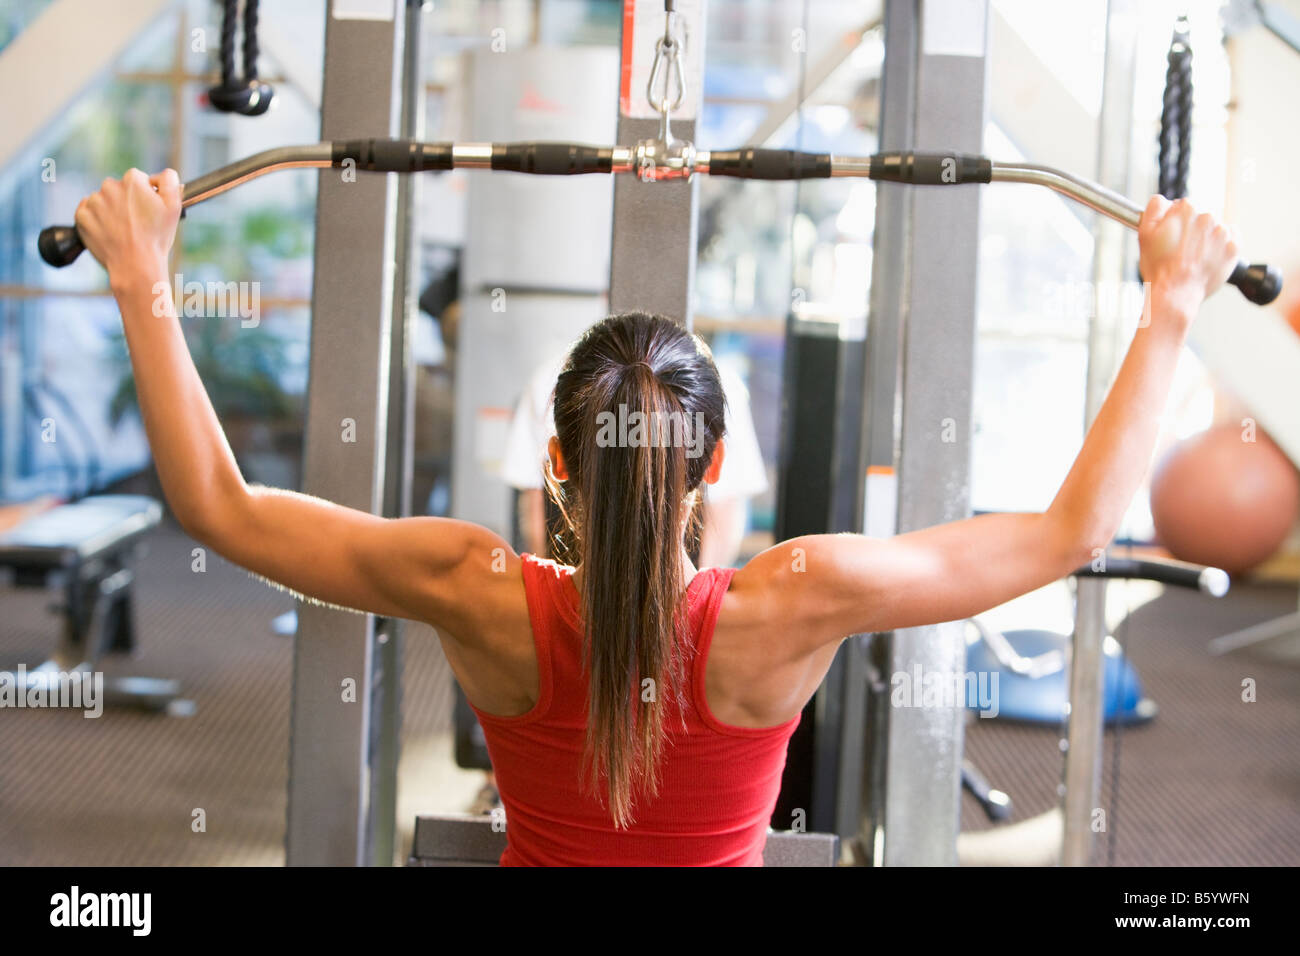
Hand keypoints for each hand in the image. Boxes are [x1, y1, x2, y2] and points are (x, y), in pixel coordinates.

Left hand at [74, 168, 181, 285]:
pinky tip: (109, 231)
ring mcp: (93, 202)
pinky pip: (87, 211)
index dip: (145, 195)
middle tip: (137, 223)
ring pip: (103, 200)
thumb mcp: (175, 207)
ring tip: (123, 230)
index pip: (138, 179)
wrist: (136, 265)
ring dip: (110, 210)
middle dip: (126, 201)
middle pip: (119, 189)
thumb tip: (163, 174)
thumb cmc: (157, 238)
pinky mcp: (81, 216)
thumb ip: (170, 181)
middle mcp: (109, 186)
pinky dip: (96, 219)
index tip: (148, 210)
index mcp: (132, 180)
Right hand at [1137, 196, 1238, 318]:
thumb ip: (1154, 208)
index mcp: (1186, 209)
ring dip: (1207, 238)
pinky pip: (1233, 237)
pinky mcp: (1234, 247)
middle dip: (1192, 230)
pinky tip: (1209, 256)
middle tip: (1181, 250)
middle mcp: (1208, 217)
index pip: (1184, 206)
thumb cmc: (1159, 267)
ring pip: (1216, 228)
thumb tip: (1163, 200)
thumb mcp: (1144, 234)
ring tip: (1194, 256)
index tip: (1172, 235)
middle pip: (1201, 217)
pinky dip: (1223, 244)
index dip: (1175, 222)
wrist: (1176, 293)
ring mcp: (1223, 232)